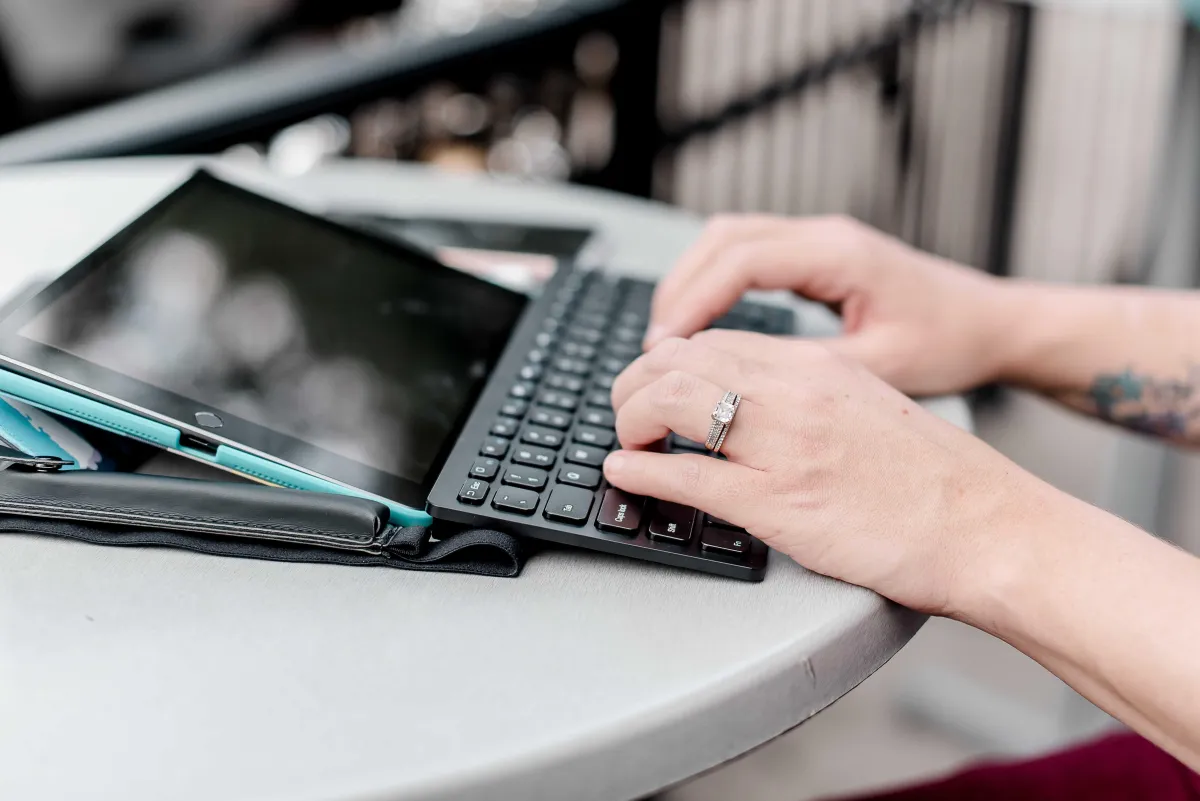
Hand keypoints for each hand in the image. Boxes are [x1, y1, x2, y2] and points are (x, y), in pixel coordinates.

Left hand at [605, 332, 1054, 614]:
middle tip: (626, 413)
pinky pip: (687, 477)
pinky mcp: (779, 503)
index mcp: (817, 366)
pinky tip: (623, 474)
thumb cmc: (936, 479)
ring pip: (671, 403)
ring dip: (629, 419)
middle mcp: (794, 392)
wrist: (989, 526)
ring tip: (624, 440)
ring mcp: (784, 446)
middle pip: (679, 361)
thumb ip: (808, 395)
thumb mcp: (869, 406)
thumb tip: (750, 405)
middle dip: (635, 384)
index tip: (653, 384)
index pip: (714, 342)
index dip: (667, 362)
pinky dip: (641, 472)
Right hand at [645, 215, 1022, 395]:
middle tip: (652, 345)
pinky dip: (714, 283)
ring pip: (728, 239)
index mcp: (839, 255)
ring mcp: (820, 240)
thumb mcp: (880, 367)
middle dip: (679, 288)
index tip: (663, 345)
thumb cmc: (952, 343)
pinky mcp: (818, 255)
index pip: (741, 260)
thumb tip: (735, 385)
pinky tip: (702, 323)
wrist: (994, 323)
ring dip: (691, 282)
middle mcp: (824, 235)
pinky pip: (746, 254)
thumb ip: (807, 369)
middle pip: (722, 238)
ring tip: (667, 337)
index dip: (694, 301)